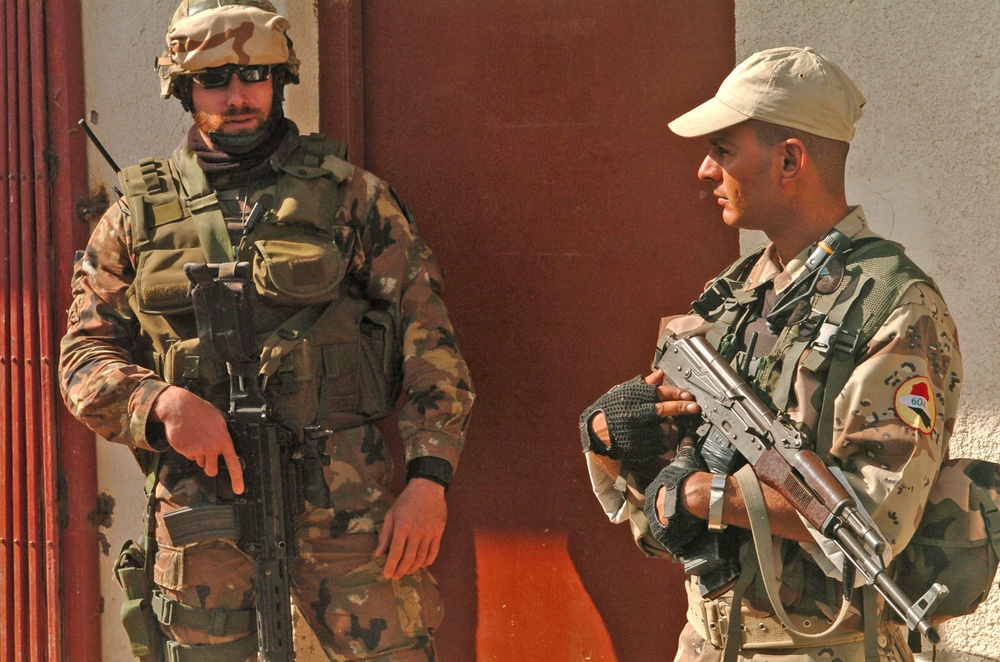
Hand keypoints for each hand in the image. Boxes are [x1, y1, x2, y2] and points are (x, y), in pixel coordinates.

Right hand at [150, 385, 244, 493]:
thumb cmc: (200, 411)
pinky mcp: (184, 451)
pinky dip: (189, 450)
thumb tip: (228, 444)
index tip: (239, 490)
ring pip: (200, 463)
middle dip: (209, 466)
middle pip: (212, 470)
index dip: (237, 478)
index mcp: (223, 440)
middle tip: (206, 453)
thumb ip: (224, 435)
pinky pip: (189, 457)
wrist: (179, 408)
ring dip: (199, 455)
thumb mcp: (219, 420)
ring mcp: (197, 450)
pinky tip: (189, 438)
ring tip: (197, 438)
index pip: (233, 463)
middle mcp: (211, 447)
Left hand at [375, 478, 446, 578]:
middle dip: (400, 570)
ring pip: (421, 558)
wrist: (427, 488)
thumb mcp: (391, 514)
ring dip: (412, 568)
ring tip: (406, 571)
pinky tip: (420, 564)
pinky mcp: (439, 533)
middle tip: (395, 576)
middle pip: (408, 558)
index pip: (396, 552)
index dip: (390, 566)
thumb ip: (385, 534)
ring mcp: (429, 533)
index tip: (386, 575)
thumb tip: (378, 553)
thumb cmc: (406, 501)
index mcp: (402, 526)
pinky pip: (433, 553)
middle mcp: (417, 532)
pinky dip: (426, 562)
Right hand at [585, 370, 700, 458]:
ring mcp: (637, 431)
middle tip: (694, 408)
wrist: (595, 431)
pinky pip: (659, 444)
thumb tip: (661, 373)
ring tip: (669, 426)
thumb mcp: (625, 392)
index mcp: (634, 398)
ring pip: (663, 429)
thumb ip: (645, 384)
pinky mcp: (639, 446)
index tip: (688, 395)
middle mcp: (636, 413)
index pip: (659, 393)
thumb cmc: (612, 408)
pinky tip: (661, 437)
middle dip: (681, 408)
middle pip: (663, 410)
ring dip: (672, 427)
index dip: (676, 394)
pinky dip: (665, 441)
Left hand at [644, 437, 707, 555]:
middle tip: (679, 514)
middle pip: (657, 510)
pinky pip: (668, 537)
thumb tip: (686, 438)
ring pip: (661, 524)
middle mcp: (652, 503)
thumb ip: (684, 448)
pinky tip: (683, 538)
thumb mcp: (685, 458)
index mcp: (654, 488)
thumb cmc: (690, 476)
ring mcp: (657, 518)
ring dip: (670, 527)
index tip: (674, 500)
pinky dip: (674, 539)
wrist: (697, 494)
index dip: (666, 497)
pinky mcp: (665, 531)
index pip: (656, 494)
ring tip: (682, 528)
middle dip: (667, 512)